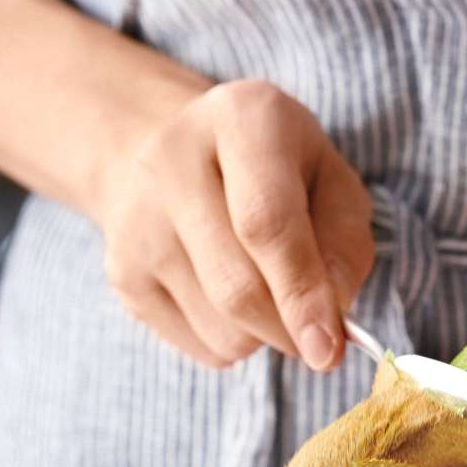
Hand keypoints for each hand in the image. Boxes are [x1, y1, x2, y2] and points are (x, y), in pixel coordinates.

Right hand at [99, 79, 374, 370]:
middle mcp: (174, 160)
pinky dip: (234, 342)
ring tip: (271, 290)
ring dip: (264, 336)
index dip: (301, 292)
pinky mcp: (121, 272)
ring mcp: (136, 220)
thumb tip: (332, 315)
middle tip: (319, 338)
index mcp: (241, 119)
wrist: (174, 152)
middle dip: (289, 329)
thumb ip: (345, 242)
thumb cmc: (276, 170)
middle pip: (238, 287)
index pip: (266, 222)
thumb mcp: (331, 178)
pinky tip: (231, 295)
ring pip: (219, 327)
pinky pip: (197, 345)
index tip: (328, 347)